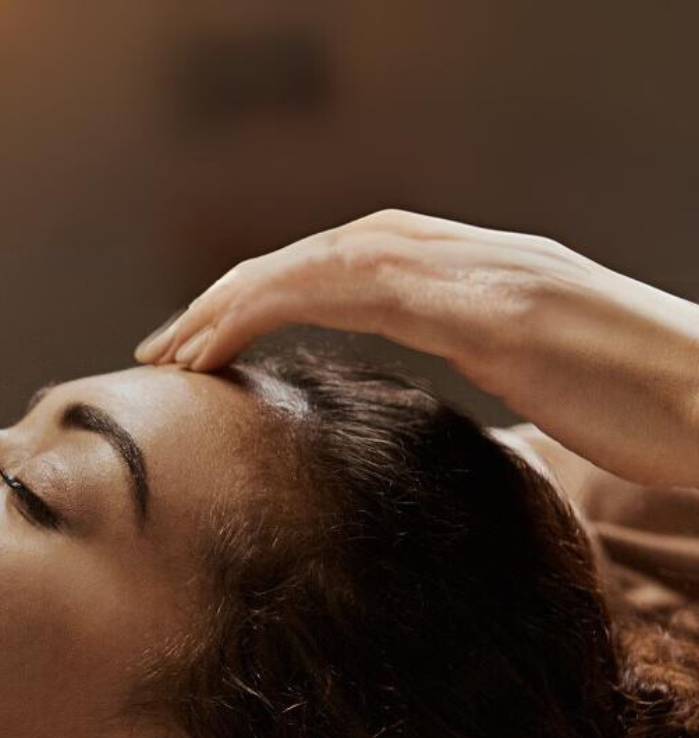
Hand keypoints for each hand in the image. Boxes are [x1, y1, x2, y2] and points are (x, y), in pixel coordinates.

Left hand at [135, 208, 698, 487]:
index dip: (271, 292)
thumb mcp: (550, 379)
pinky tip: (237, 337)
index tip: (204, 345)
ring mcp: (490, 275)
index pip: (355, 262)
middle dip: (234, 292)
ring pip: (336, 256)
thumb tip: (424, 413)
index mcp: (486, 276)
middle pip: (330, 250)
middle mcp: (481, 258)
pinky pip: (371, 286)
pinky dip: (290, 300)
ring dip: (242, 296)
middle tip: (162, 351)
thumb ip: (486, 364)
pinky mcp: (498, 309)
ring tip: (180, 350)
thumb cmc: (653, 410)